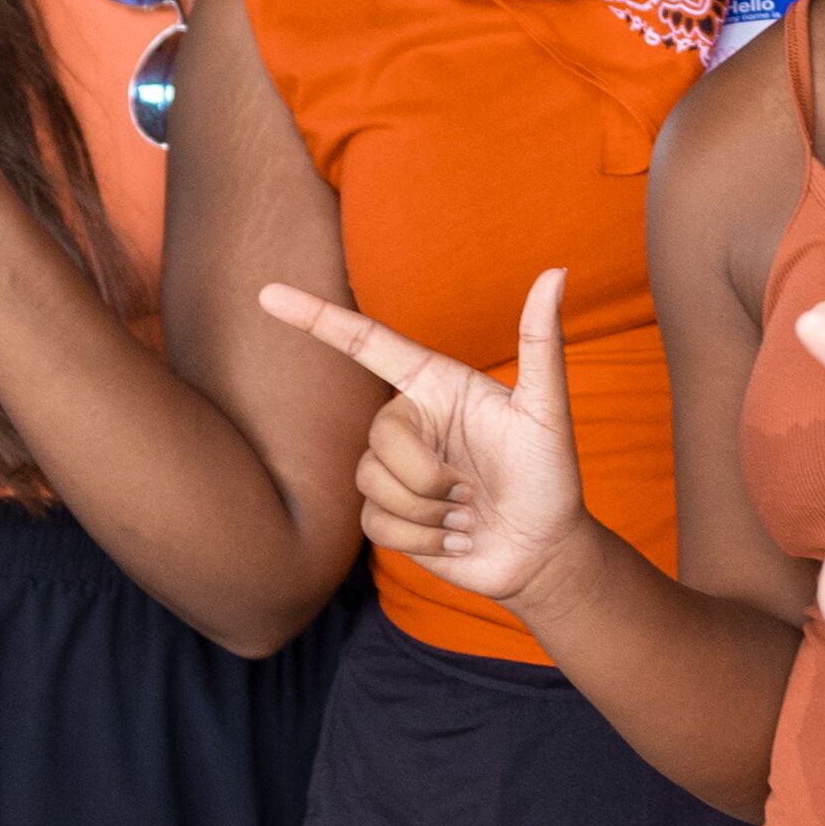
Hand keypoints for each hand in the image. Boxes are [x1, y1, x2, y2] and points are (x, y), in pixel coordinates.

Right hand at [258, 270, 590, 603]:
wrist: (542, 552)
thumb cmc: (550, 477)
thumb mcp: (547, 411)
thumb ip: (541, 343)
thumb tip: (556, 272)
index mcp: (435, 385)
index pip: (367, 344)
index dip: (316, 318)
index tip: (268, 294)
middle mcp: (409, 422)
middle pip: (379, 435)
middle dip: (428, 473)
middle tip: (472, 491)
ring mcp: (394, 471)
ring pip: (371, 482)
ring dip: (429, 510)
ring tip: (467, 515)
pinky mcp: (387, 517)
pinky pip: (375, 524)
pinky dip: (422, 539)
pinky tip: (455, 540)